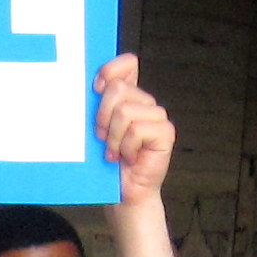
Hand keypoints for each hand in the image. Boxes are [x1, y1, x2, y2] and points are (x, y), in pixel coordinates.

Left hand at [96, 54, 175, 204]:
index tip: (95, 89)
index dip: (110, 70)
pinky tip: (129, 158)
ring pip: (125, 111)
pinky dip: (126, 147)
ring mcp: (157, 116)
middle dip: (102, 115)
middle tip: (101, 138)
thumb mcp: (97, 127)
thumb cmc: (108, 162)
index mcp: (129, 96)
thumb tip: (91, 85)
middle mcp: (144, 102)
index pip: (127, 63)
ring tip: (114, 153)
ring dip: (113, 137)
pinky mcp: (165, 132)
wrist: (124, 193)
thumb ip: (97, 104)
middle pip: (118, 88)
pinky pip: (137, 129)